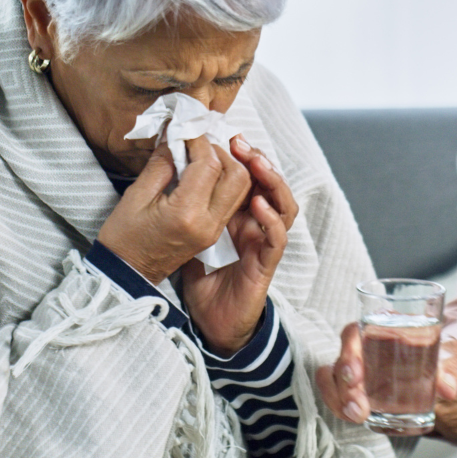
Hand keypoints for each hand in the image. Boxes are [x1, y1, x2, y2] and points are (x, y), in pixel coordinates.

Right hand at [97, 136, 249, 284]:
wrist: (126, 275)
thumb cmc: (124, 237)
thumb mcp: (136, 195)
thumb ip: (161, 163)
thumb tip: (177, 136)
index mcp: (187, 214)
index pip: (209, 165)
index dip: (199, 141)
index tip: (185, 129)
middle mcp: (208, 223)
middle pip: (238, 176)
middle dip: (221, 152)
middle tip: (198, 142)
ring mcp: (214, 230)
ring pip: (241, 188)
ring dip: (228, 166)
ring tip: (202, 155)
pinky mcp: (214, 233)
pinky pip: (232, 201)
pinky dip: (225, 181)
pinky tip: (204, 173)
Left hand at [182, 135, 296, 355]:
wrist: (207, 320)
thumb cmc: (198, 277)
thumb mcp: (186, 231)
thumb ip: (187, 204)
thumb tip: (173, 168)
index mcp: (237, 214)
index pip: (248, 177)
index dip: (242, 155)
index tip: (225, 137)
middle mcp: (254, 225)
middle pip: (269, 185)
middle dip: (259, 160)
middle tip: (241, 143)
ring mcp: (262, 243)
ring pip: (283, 205)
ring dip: (272, 182)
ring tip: (255, 163)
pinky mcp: (265, 264)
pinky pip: (277, 238)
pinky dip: (271, 219)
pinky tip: (257, 204)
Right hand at [316, 326, 456, 441]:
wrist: (438, 367)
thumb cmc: (439, 354)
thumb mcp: (450, 357)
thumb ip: (451, 368)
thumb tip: (447, 388)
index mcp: (381, 328)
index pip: (355, 332)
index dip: (349, 352)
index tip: (356, 376)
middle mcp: (362, 345)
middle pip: (339, 359)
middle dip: (342, 386)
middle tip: (358, 407)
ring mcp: (355, 367)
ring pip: (330, 378)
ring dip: (337, 399)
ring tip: (356, 416)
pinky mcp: (353, 387)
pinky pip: (335, 393)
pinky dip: (340, 406)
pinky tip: (355, 418)